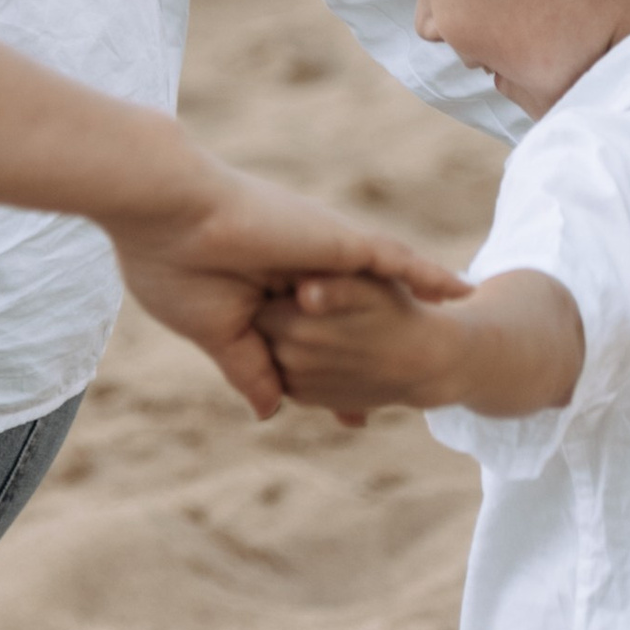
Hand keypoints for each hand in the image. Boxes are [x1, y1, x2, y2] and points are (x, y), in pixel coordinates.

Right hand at [109, 170, 461, 421]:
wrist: (167, 214)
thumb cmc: (176, 270)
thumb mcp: (216, 334)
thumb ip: (251, 369)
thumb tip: (273, 410)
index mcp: (262, 293)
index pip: (309, 339)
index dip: (329, 377)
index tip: (352, 415)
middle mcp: (298, 271)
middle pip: (351, 317)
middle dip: (378, 352)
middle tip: (410, 393)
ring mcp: (322, 256)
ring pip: (380, 288)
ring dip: (414, 310)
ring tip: (454, 327)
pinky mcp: (338, 242)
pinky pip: (397, 261)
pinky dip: (429, 276)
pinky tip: (462, 292)